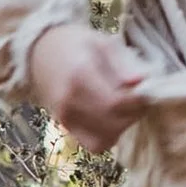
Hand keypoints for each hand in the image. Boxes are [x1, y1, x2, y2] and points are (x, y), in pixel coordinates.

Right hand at [25, 24, 147, 152]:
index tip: (145, 89)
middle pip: (114, 121)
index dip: (139, 100)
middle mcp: (69, 100)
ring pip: (107, 137)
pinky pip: (95, 144)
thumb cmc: (75, 43)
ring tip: (124, 106)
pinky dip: (108, 135)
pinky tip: (111, 118)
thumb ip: (123, 63)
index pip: (118, 102)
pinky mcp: (65, 127)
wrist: (40, 52)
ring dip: (123, 125)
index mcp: (80, 75)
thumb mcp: (102, 42)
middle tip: (138, 97)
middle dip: (134, 113)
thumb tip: (141, 81)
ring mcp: (65, 117)